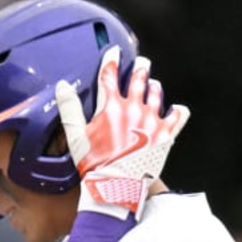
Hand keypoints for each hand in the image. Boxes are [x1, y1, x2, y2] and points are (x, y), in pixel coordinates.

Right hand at [55, 46, 189, 219]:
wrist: (116, 189)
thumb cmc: (95, 166)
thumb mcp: (76, 137)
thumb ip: (69, 109)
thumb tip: (62, 87)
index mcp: (111, 106)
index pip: (110, 75)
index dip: (111, 61)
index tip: (113, 53)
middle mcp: (133, 108)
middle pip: (138, 79)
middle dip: (140, 68)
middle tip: (142, 63)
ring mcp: (151, 121)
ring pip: (157, 94)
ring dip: (155, 87)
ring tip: (154, 84)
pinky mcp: (165, 136)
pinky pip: (177, 118)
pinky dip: (179, 112)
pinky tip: (179, 108)